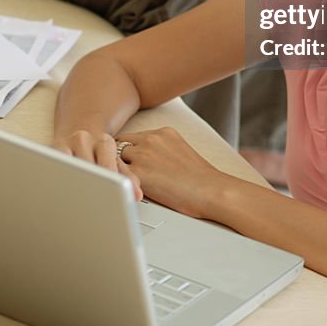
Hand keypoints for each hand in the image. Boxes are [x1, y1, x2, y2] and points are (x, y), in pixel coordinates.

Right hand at [54, 129, 142, 200]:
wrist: (77, 138)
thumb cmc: (98, 156)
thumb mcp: (114, 164)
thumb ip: (128, 178)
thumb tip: (137, 195)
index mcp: (104, 142)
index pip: (107, 168)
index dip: (109, 187)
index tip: (110, 202)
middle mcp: (84, 138)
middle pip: (87, 169)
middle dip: (91, 188)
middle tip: (93, 209)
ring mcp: (65, 143)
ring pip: (70, 169)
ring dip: (73, 187)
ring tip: (78, 203)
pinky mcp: (49, 150)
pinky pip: (54, 167)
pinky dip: (58, 182)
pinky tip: (61, 194)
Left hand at [114, 127, 228, 217]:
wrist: (211, 190)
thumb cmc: (200, 179)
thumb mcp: (181, 152)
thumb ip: (162, 150)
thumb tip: (148, 162)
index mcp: (164, 132)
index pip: (133, 137)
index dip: (129, 151)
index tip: (130, 163)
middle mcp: (152, 138)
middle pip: (120, 144)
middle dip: (119, 159)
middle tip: (119, 175)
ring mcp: (143, 154)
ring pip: (116, 159)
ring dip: (118, 171)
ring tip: (120, 186)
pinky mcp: (138, 172)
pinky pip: (118, 176)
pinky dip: (118, 184)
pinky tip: (123, 193)